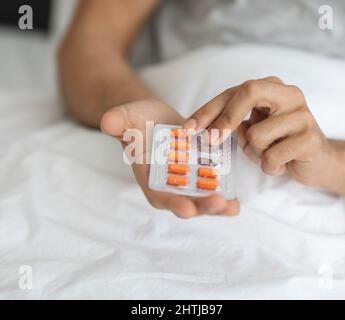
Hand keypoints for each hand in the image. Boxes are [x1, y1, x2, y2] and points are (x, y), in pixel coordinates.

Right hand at [101, 99, 239, 217]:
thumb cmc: (138, 120)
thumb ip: (119, 121)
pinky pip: (212, 189)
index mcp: (149, 177)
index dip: (171, 203)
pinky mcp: (200, 176)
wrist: (156, 118)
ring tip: (233, 206)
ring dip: (217, 206)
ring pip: (201, 199)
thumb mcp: (128, 117)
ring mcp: (185, 183)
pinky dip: (225, 196)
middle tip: (218, 203)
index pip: (158, 195)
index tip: (186, 208)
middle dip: (201, 206)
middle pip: (184, 202)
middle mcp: (167, 186)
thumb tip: (108, 121)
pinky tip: (237, 199)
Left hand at [184, 77, 332, 186]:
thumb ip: (232, 122)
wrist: (320, 161)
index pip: (234, 92)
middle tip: (209, 141)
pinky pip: (272, 157)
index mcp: (272, 87)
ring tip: (271, 154)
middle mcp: (289, 94)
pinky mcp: (310, 138)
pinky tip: (284, 163)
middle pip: (248, 92)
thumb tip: (201, 127)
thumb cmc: (280, 143)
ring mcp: (302, 114)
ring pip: (257, 134)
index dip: (208, 109)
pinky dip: (270, 167)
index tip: (188, 127)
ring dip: (256, 153)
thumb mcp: (253, 129)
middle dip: (224, 118)